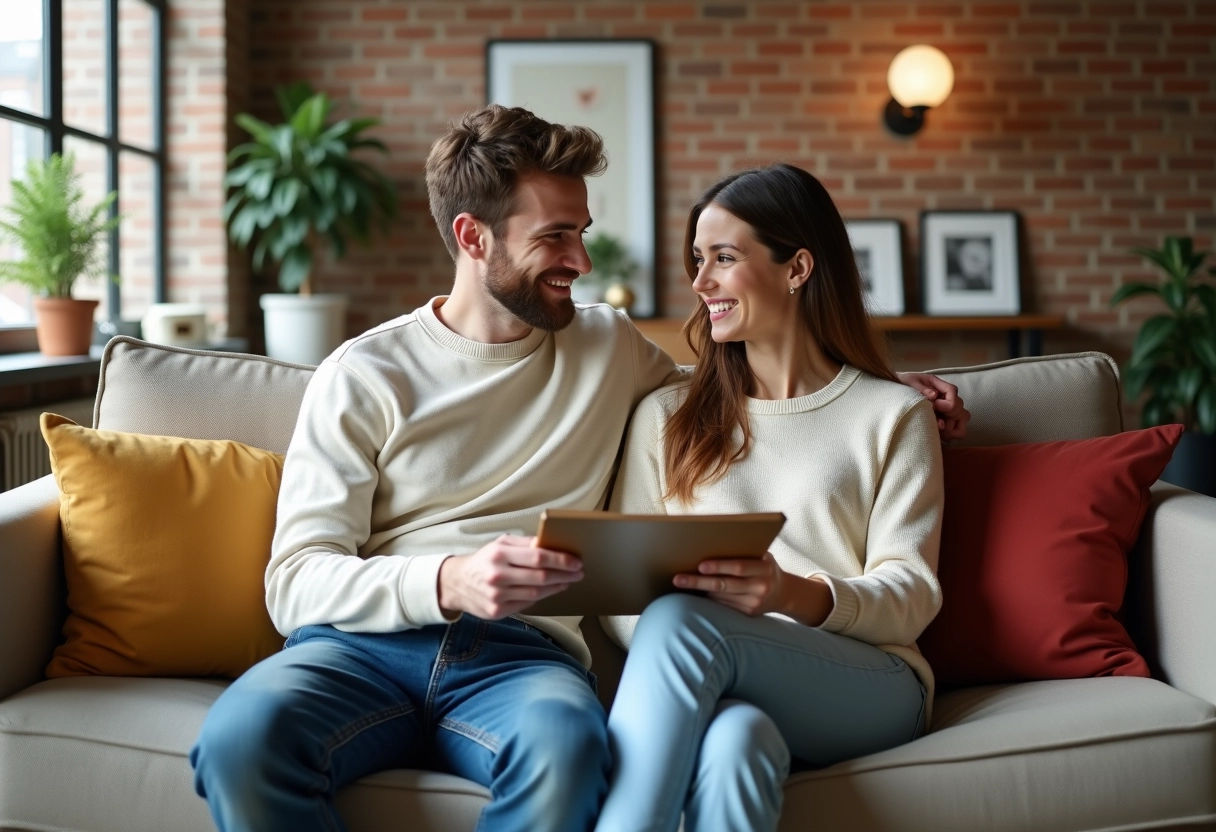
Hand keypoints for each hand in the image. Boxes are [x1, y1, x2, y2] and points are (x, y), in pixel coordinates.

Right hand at [438, 535, 582, 619]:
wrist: (456, 583)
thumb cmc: (484, 560)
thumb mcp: (500, 544)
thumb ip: (524, 543)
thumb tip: (549, 544)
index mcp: (499, 554)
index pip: (538, 557)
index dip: (561, 560)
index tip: (576, 562)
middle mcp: (497, 576)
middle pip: (540, 577)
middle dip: (564, 575)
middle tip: (578, 573)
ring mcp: (496, 596)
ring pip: (536, 593)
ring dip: (556, 587)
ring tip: (566, 581)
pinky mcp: (496, 611)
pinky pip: (526, 604)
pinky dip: (541, 597)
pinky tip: (549, 590)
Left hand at [673, 552, 787, 616]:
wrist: (783, 593)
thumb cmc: (765, 568)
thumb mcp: (763, 557)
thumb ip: (744, 553)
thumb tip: (710, 546)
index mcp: (765, 568)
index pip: (739, 567)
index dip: (719, 566)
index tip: (700, 566)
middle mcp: (761, 587)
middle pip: (725, 585)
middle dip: (699, 582)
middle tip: (678, 578)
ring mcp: (754, 603)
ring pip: (721, 597)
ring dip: (700, 591)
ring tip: (682, 583)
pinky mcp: (748, 614)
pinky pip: (724, 606)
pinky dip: (709, 599)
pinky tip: (697, 593)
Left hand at [898, 372, 970, 443]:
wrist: (897, 393)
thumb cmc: (904, 385)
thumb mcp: (909, 382)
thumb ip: (920, 388)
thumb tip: (933, 396)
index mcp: (939, 385)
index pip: (953, 391)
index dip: (945, 403)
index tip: (933, 407)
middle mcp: (948, 397)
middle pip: (960, 408)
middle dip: (947, 417)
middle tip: (934, 421)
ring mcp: (949, 409)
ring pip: (962, 419)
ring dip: (950, 427)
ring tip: (935, 429)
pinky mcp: (946, 420)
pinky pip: (958, 430)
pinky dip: (950, 434)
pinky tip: (937, 434)